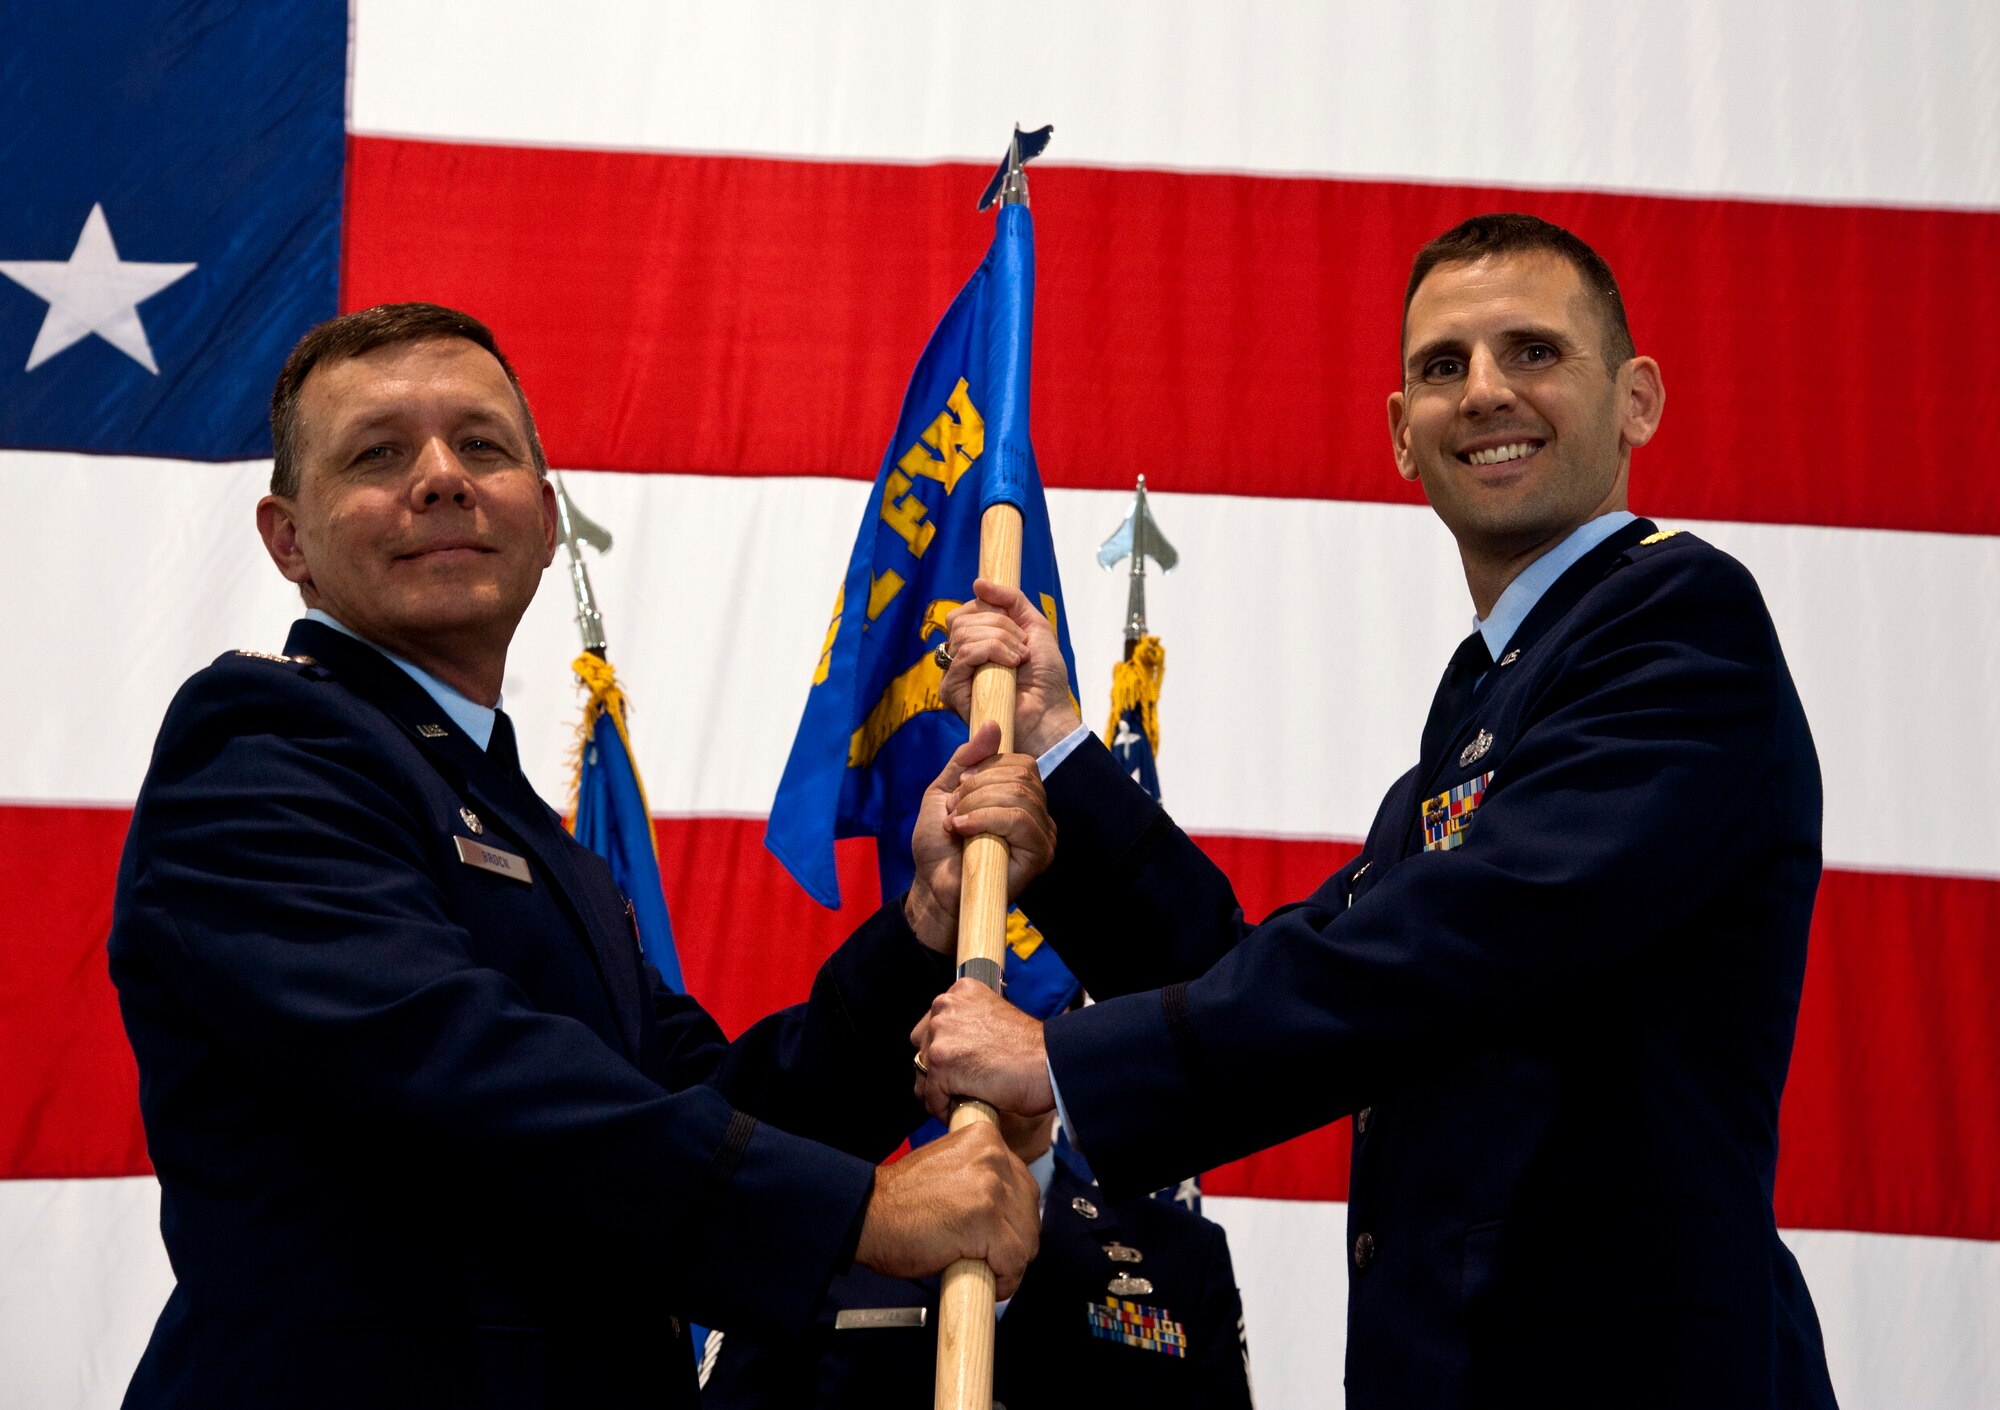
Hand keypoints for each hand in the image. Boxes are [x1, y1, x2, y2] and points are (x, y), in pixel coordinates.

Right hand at [854, 1121, 1040, 1298]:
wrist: (867, 1216)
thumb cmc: (901, 1202)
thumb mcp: (950, 1169)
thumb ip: (981, 1176)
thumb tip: (1010, 1207)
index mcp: (985, 1138)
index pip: (1022, 1184)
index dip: (1012, 1217)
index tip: (999, 1234)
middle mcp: (993, 1156)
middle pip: (1030, 1211)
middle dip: (1015, 1240)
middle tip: (992, 1257)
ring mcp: (990, 1188)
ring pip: (1027, 1238)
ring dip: (1012, 1262)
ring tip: (988, 1270)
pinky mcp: (985, 1221)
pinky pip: (1014, 1261)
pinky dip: (1006, 1280)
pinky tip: (990, 1283)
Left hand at [905, 724, 1056, 951]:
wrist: (933, 887)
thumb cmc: (940, 845)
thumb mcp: (945, 790)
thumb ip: (966, 759)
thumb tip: (993, 725)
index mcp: (1021, 798)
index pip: (1021, 762)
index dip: (986, 767)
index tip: (959, 788)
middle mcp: (1038, 815)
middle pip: (1020, 774)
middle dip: (977, 787)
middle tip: (954, 810)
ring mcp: (1042, 836)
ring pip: (1019, 794)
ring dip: (977, 804)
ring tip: (957, 823)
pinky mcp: (1038, 856)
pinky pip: (1020, 820)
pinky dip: (985, 818)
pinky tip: (963, 830)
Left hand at [911, 979, 1054, 1121]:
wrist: (1049, 1064)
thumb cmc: (1032, 1049)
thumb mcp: (996, 1018)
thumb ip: (971, 1024)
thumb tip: (956, 1050)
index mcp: (960, 992)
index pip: (932, 1025)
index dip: (943, 1049)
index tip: (957, 1065)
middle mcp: (945, 1007)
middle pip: (921, 1048)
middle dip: (937, 1070)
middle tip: (960, 1085)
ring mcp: (941, 1035)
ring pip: (923, 1075)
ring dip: (939, 1092)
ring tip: (962, 1100)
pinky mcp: (941, 1064)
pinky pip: (932, 1098)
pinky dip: (945, 1109)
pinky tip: (963, 1111)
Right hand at [940, 580, 1082, 758]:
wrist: (1050, 713)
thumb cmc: (1045, 678)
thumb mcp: (1034, 626)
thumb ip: (1010, 600)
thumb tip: (977, 582)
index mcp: (975, 642)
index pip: (964, 611)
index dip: (991, 611)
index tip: (1018, 629)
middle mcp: (961, 657)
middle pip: (961, 619)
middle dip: (999, 625)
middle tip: (1022, 646)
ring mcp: (955, 674)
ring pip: (963, 633)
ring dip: (1000, 639)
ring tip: (1019, 659)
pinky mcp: (952, 691)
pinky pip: (963, 654)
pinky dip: (991, 652)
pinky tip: (1010, 666)